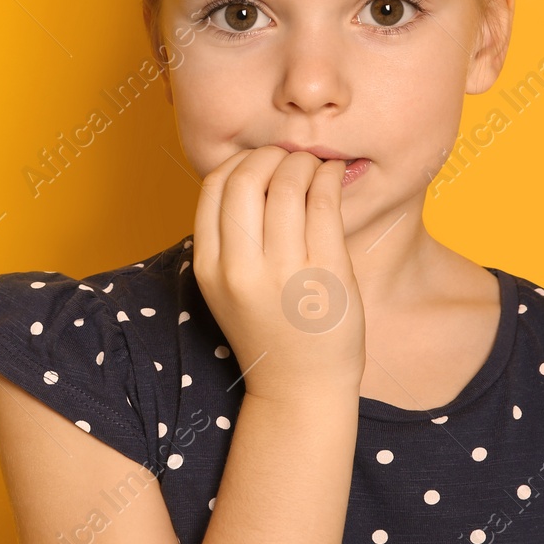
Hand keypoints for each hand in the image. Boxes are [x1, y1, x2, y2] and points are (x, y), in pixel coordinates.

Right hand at [191, 146, 365, 405]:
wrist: (300, 387)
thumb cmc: (269, 328)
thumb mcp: (229, 285)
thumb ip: (231, 236)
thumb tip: (257, 168)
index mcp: (209, 267)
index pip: (215, 186)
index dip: (239, 161)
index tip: (261, 162)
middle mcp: (240, 269)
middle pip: (247, 178)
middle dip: (271, 156)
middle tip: (290, 158)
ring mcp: (284, 273)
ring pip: (288, 185)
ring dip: (304, 163)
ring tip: (315, 166)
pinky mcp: (326, 276)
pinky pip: (325, 206)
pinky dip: (329, 179)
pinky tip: (334, 178)